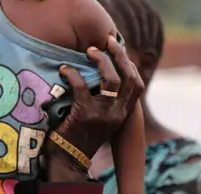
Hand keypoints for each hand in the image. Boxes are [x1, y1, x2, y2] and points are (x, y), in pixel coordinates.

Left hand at [45, 35, 144, 180]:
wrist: (69, 159)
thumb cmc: (80, 134)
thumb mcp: (100, 117)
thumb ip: (104, 100)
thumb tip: (98, 74)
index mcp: (123, 113)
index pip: (137, 84)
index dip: (129, 63)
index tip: (118, 48)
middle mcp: (118, 113)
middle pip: (128, 78)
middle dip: (119, 55)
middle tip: (107, 40)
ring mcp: (103, 114)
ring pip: (111, 80)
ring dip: (101, 61)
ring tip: (89, 51)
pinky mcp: (85, 115)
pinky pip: (81, 87)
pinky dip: (72, 74)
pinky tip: (64, 69)